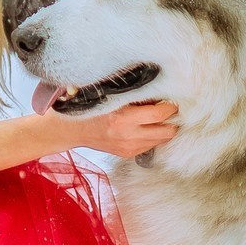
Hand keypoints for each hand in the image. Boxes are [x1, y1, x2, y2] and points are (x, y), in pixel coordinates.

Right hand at [56, 96, 179, 159]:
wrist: (72, 130)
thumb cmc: (89, 108)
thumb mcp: (109, 96)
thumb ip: (132, 94)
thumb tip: (157, 91)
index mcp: (122, 118)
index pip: (159, 114)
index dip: (170, 107)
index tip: (173, 100)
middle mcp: (128, 135)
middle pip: (166, 132)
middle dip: (172, 121)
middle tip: (172, 110)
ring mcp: (128, 147)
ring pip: (161, 140)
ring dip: (164, 129)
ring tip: (160, 118)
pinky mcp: (127, 154)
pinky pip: (150, 146)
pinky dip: (153, 136)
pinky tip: (147, 126)